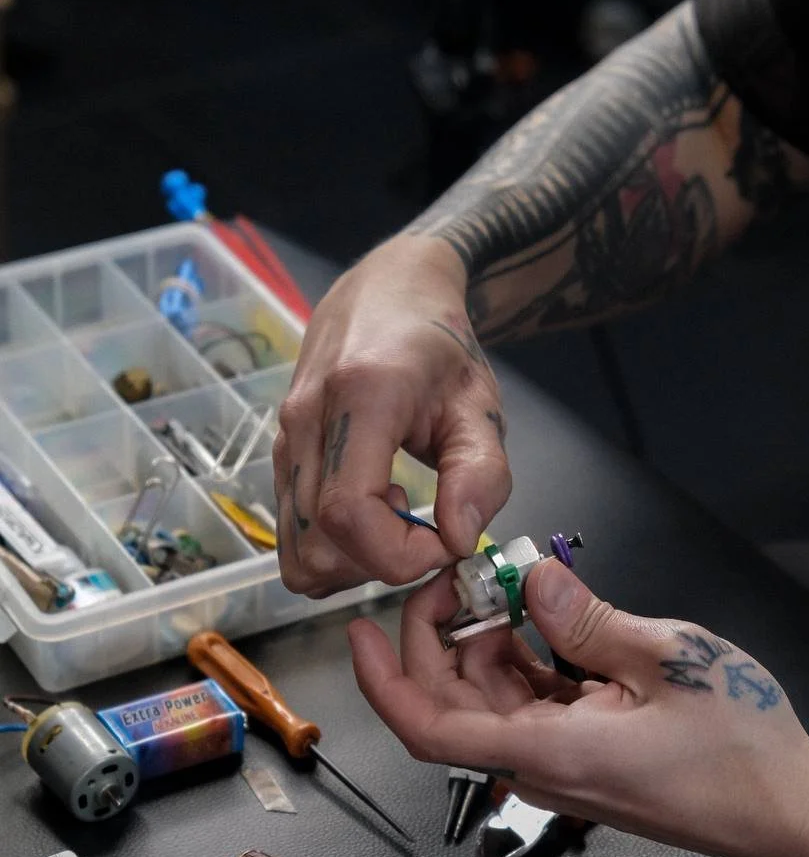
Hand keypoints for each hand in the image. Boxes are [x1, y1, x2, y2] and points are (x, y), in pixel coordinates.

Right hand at [273, 237, 511, 596]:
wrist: (386, 292)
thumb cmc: (438, 347)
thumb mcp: (481, 404)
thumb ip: (481, 473)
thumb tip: (458, 539)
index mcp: (360, 398)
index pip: (349, 514)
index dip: (399, 553)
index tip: (445, 542)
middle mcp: (306, 422)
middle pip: (319, 546)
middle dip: (381, 563)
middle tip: (425, 531)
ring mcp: (283, 442)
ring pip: (297, 554)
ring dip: (354, 563)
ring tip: (396, 520)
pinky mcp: (278, 459)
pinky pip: (292, 538)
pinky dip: (335, 551)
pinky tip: (374, 512)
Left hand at [349, 558, 808, 856]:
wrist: (784, 810)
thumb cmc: (739, 745)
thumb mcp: (666, 658)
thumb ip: (586, 618)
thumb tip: (530, 579)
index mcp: (547, 750)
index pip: (429, 726)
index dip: (383, 680)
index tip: (361, 629)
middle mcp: (538, 764)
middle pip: (454, 702)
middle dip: (440, 635)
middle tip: (458, 574)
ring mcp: (559, 762)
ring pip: (490, 698)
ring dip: (486, 641)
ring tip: (506, 583)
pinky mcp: (582, 753)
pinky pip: (529, 704)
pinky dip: (524, 659)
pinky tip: (540, 617)